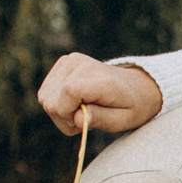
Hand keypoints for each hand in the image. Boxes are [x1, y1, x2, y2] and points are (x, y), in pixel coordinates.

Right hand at [38, 53, 163, 136]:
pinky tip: (75, 103)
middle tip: (86, 119)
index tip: (82, 122)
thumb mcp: (123, 120)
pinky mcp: (63, 63)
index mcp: (101, 79)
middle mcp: (82, 64)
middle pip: (51, 100)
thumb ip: (100, 119)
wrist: (136, 86)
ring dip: (60, 113)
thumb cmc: (131, 106)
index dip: (68, 113)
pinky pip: (46, 92)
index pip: (69, 92)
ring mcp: (70, 61)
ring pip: (45, 98)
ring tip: (82, 111)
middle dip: (64, 118)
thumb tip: (76, 118)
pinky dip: (58, 103)